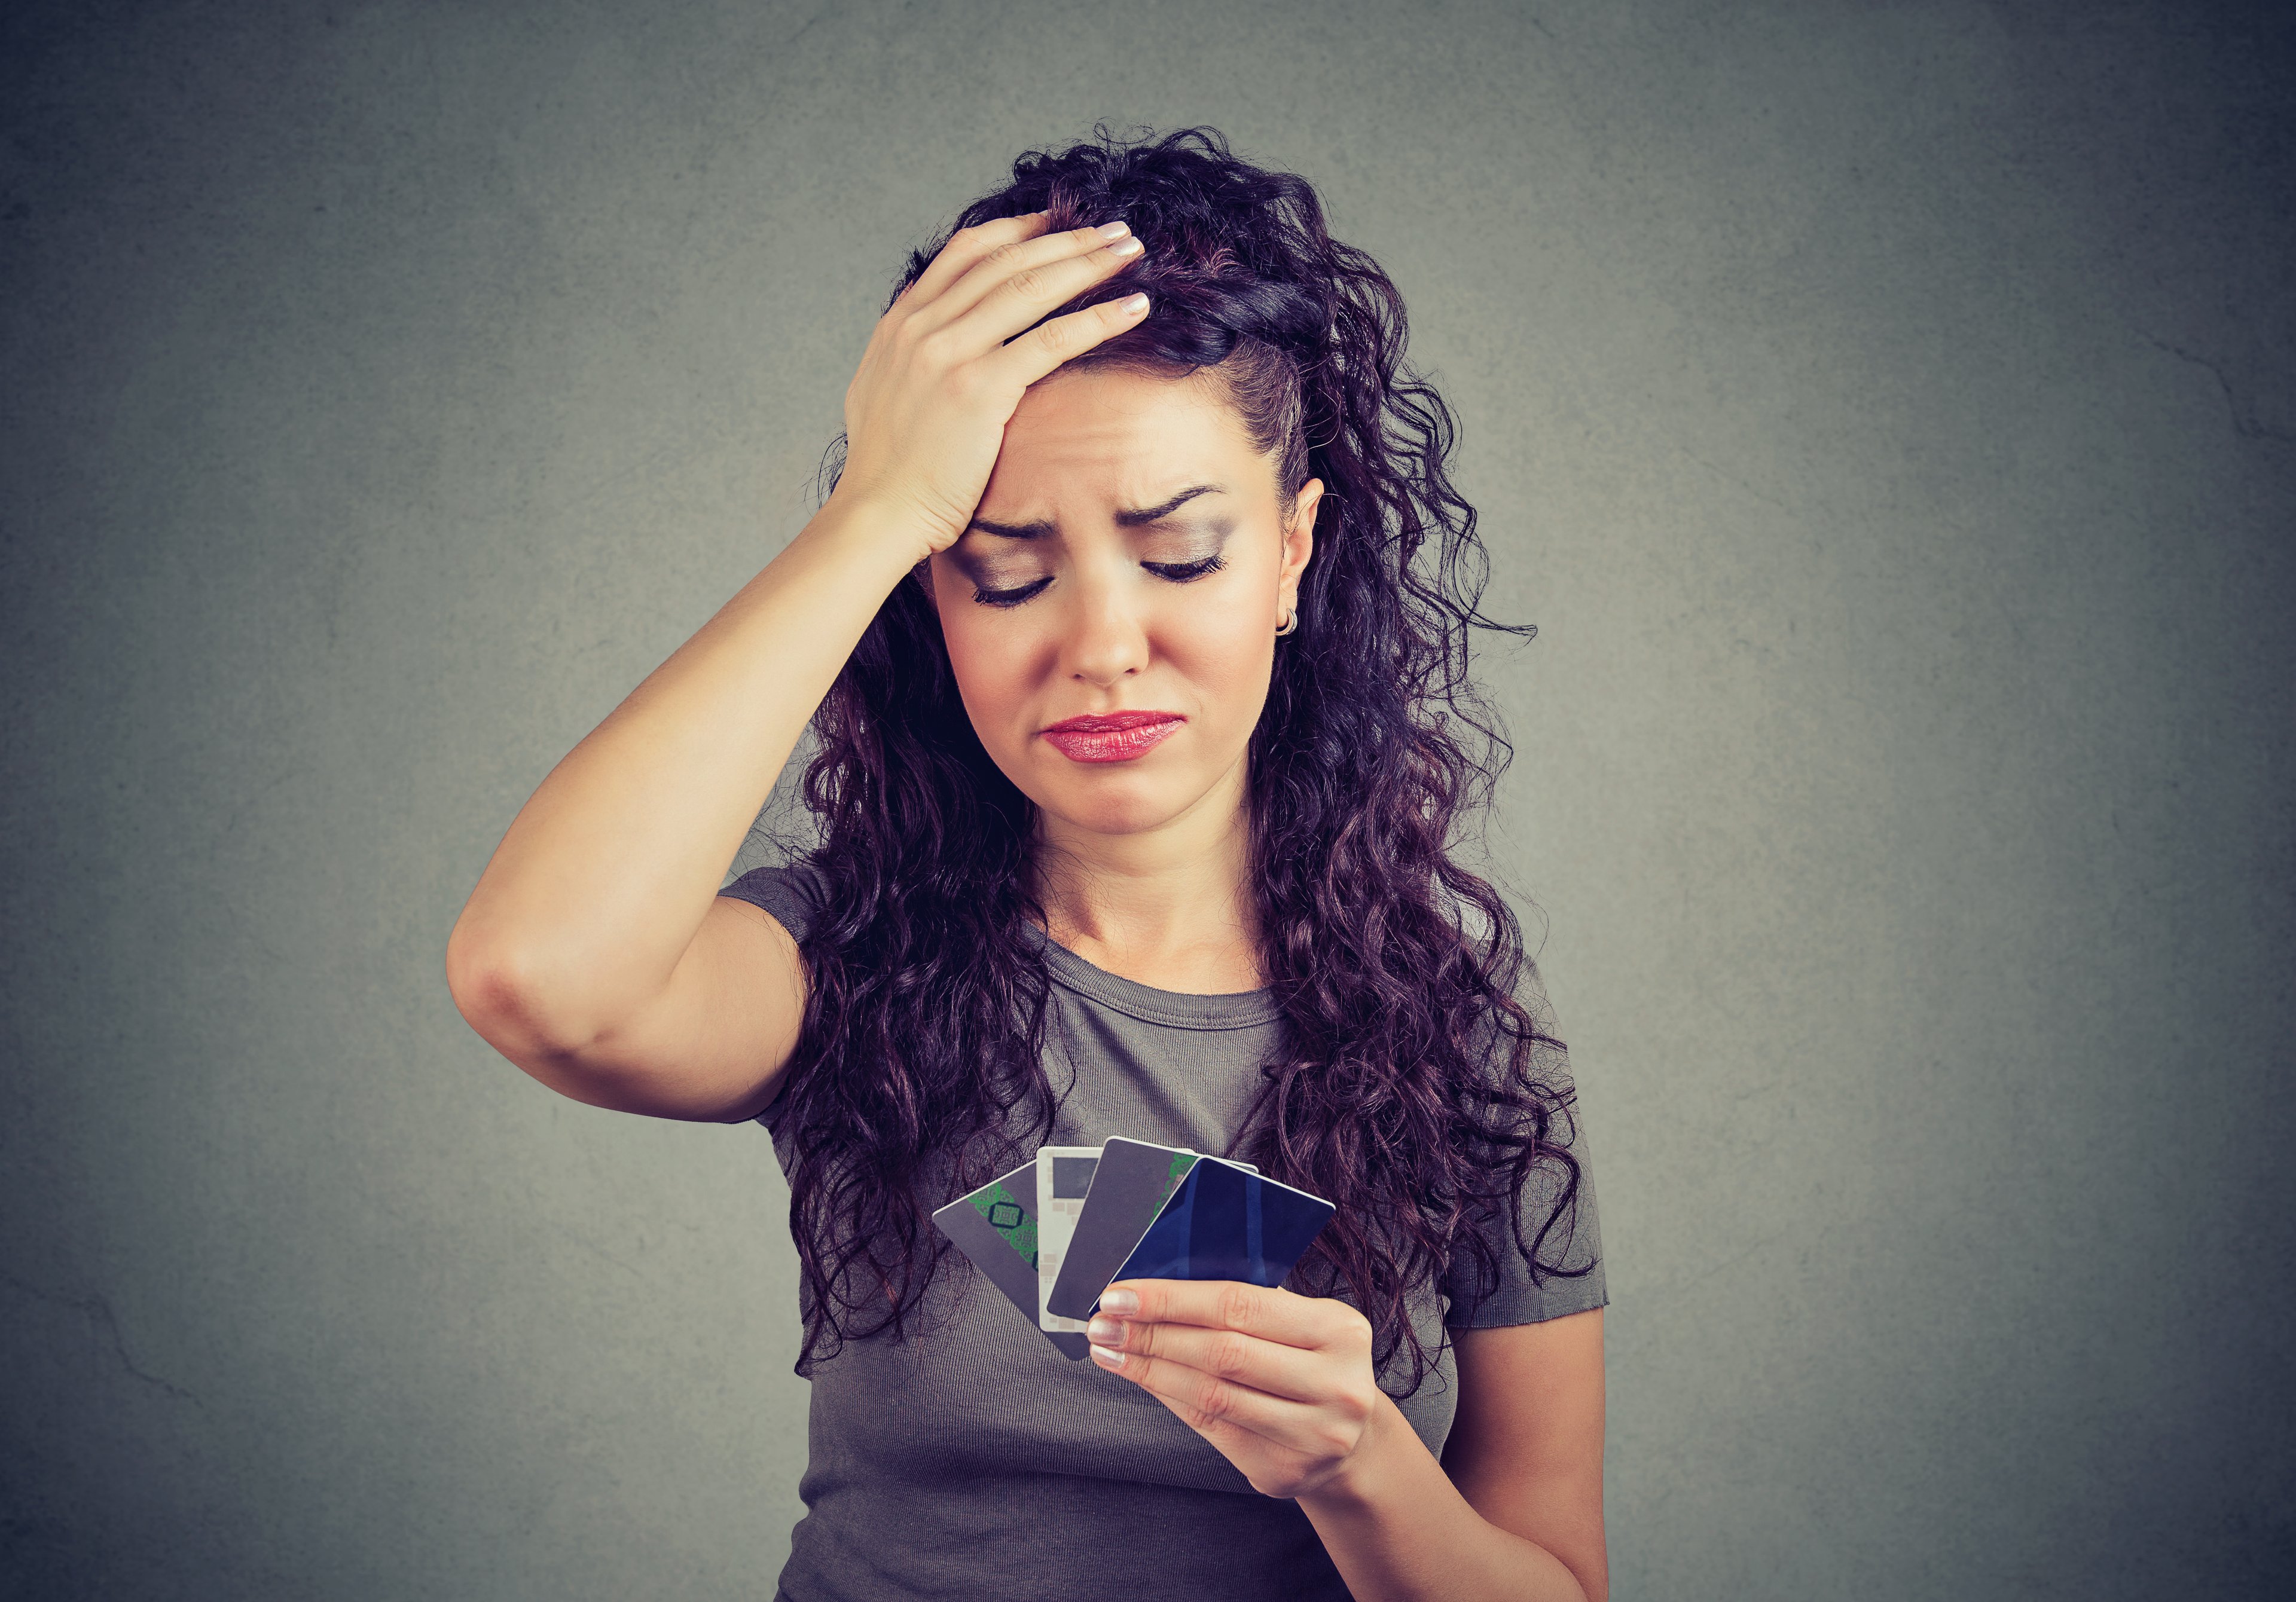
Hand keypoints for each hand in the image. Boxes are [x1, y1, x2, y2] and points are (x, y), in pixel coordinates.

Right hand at [830, 211, 1149, 560]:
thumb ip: (909, 355)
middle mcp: (923, 327)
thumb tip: (932, 338)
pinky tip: (1134, 306)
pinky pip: (1052, 340)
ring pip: (1032, 288)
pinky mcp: (980, 388)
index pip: (966, 253)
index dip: (1018, 230)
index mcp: (901, 323)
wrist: (877, 513)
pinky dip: (1099, 318)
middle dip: (1067, 239)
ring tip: (1131, 251)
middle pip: (1007, 261)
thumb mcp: (882, 392)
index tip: (1057, 221)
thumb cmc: (887, 470)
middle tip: (1113, 229)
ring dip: (1089, 263)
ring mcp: (950, 354)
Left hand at [1085, 1279, 1382, 1500]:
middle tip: (1104, 1323)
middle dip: (1152, 1333)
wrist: (1353, 1442)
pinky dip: (1168, 1397)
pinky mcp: (1285, 1470)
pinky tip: (1143, 1379)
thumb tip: (1159, 1286)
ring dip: (1149, 1369)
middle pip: (1221, 1351)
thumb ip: (1248, 1304)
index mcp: (1338, 1330)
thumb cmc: (1314, 1365)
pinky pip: (1211, 1427)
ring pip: (1211, 1394)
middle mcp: (1334, 1383)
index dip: (1173, 1299)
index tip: (1122, 1293)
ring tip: (1111, 1350)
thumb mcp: (1302, 1323)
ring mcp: (1313, 1434)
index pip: (1239, 1304)